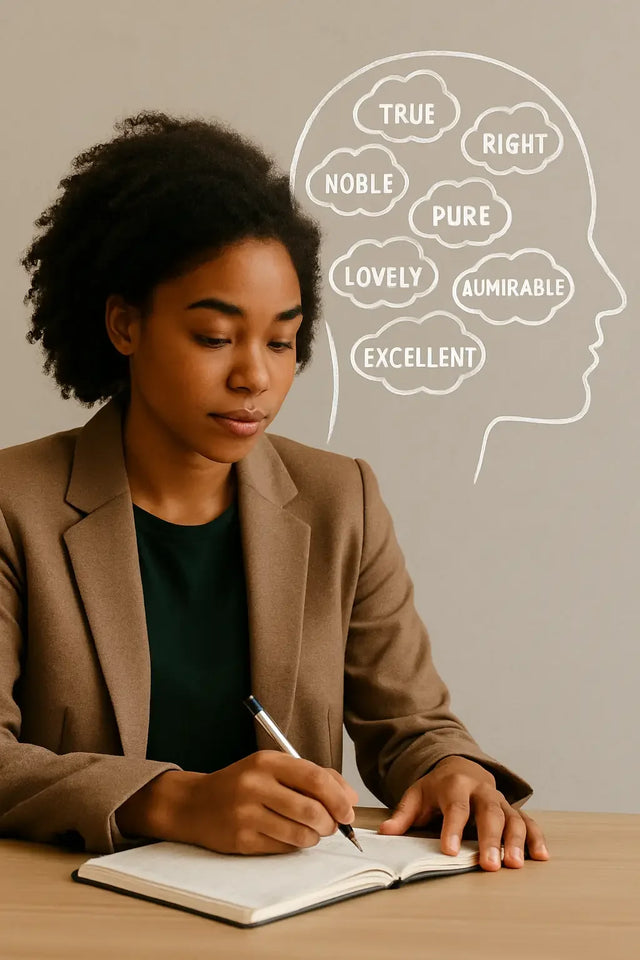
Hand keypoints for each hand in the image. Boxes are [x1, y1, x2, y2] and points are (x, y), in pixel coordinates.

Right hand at [137, 750, 358, 855]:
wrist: (194, 804)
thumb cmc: (242, 785)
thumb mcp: (272, 768)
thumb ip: (311, 777)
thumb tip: (350, 798)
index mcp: (267, 761)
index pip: (315, 778)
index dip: (339, 797)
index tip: (349, 810)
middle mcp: (255, 785)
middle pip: (311, 809)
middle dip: (331, 823)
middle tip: (333, 826)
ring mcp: (246, 814)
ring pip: (300, 833)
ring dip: (315, 837)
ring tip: (312, 832)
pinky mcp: (241, 840)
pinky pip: (282, 847)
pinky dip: (295, 846)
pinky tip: (290, 837)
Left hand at [377, 756, 549, 870]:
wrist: (461, 766)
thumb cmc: (437, 787)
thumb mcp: (416, 795)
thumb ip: (403, 814)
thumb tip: (384, 832)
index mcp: (455, 785)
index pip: (455, 807)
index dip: (453, 829)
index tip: (450, 851)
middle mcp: (482, 791)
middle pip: (489, 813)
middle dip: (490, 839)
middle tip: (489, 865)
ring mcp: (500, 800)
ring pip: (512, 818)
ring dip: (515, 841)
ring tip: (514, 864)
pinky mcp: (514, 810)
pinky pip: (528, 822)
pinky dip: (536, 838)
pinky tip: (540, 857)